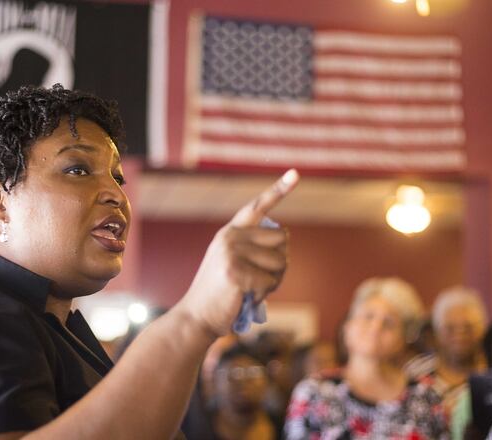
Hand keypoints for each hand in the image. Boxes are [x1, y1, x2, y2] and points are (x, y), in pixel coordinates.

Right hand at [178, 169, 298, 336]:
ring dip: (274, 281)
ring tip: (251, 289)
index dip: (278, 189)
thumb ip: (253, 248)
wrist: (196, 317)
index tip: (295, 173)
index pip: (257, 206)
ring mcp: (231, 253)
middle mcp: (230, 237)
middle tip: (260, 279)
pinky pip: (271, 282)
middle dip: (280, 262)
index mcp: (230, 232)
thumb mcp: (233, 263)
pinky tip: (246, 297)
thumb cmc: (221, 294)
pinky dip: (264, 294)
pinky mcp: (235, 272)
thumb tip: (285, 241)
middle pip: (283, 239)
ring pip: (281, 262)